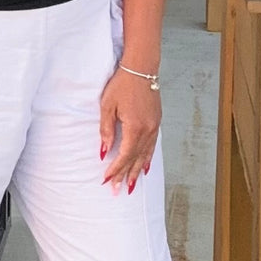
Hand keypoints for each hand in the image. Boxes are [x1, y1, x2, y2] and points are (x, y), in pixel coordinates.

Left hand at [99, 68, 160, 193]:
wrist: (141, 69)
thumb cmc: (122, 85)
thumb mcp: (107, 106)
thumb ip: (106, 130)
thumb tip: (104, 151)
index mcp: (135, 128)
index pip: (124, 155)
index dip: (115, 169)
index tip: (106, 180)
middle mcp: (148, 130)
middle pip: (135, 159)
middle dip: (126, 175)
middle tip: (118, 191)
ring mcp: (154, 127)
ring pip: (145, 155)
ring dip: (137, 171)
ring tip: (132, 185)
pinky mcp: (156, 122)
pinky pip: (152, 146)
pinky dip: (147, 158)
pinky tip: (144, 166)